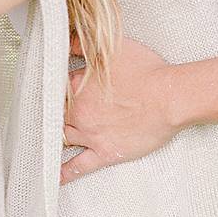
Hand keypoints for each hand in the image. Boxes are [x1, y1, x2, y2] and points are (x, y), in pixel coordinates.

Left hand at [61, 33, 180, 184]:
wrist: (171, 97)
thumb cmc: (148, 71)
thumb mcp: (115, 47)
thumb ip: (85, 42)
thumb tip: (66, 39)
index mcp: (78, 85)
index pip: (56, 87)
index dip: (56, 88)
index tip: (55, 89)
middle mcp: (78, 112)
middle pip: (55, 113)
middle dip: (53, 113)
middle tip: (50, 115)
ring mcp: (90, 134)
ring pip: (62, 137)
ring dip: (54, 138)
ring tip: (46, 142)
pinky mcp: (104, 152)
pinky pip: (79, 166)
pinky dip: (65, 173)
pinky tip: (56, 177)